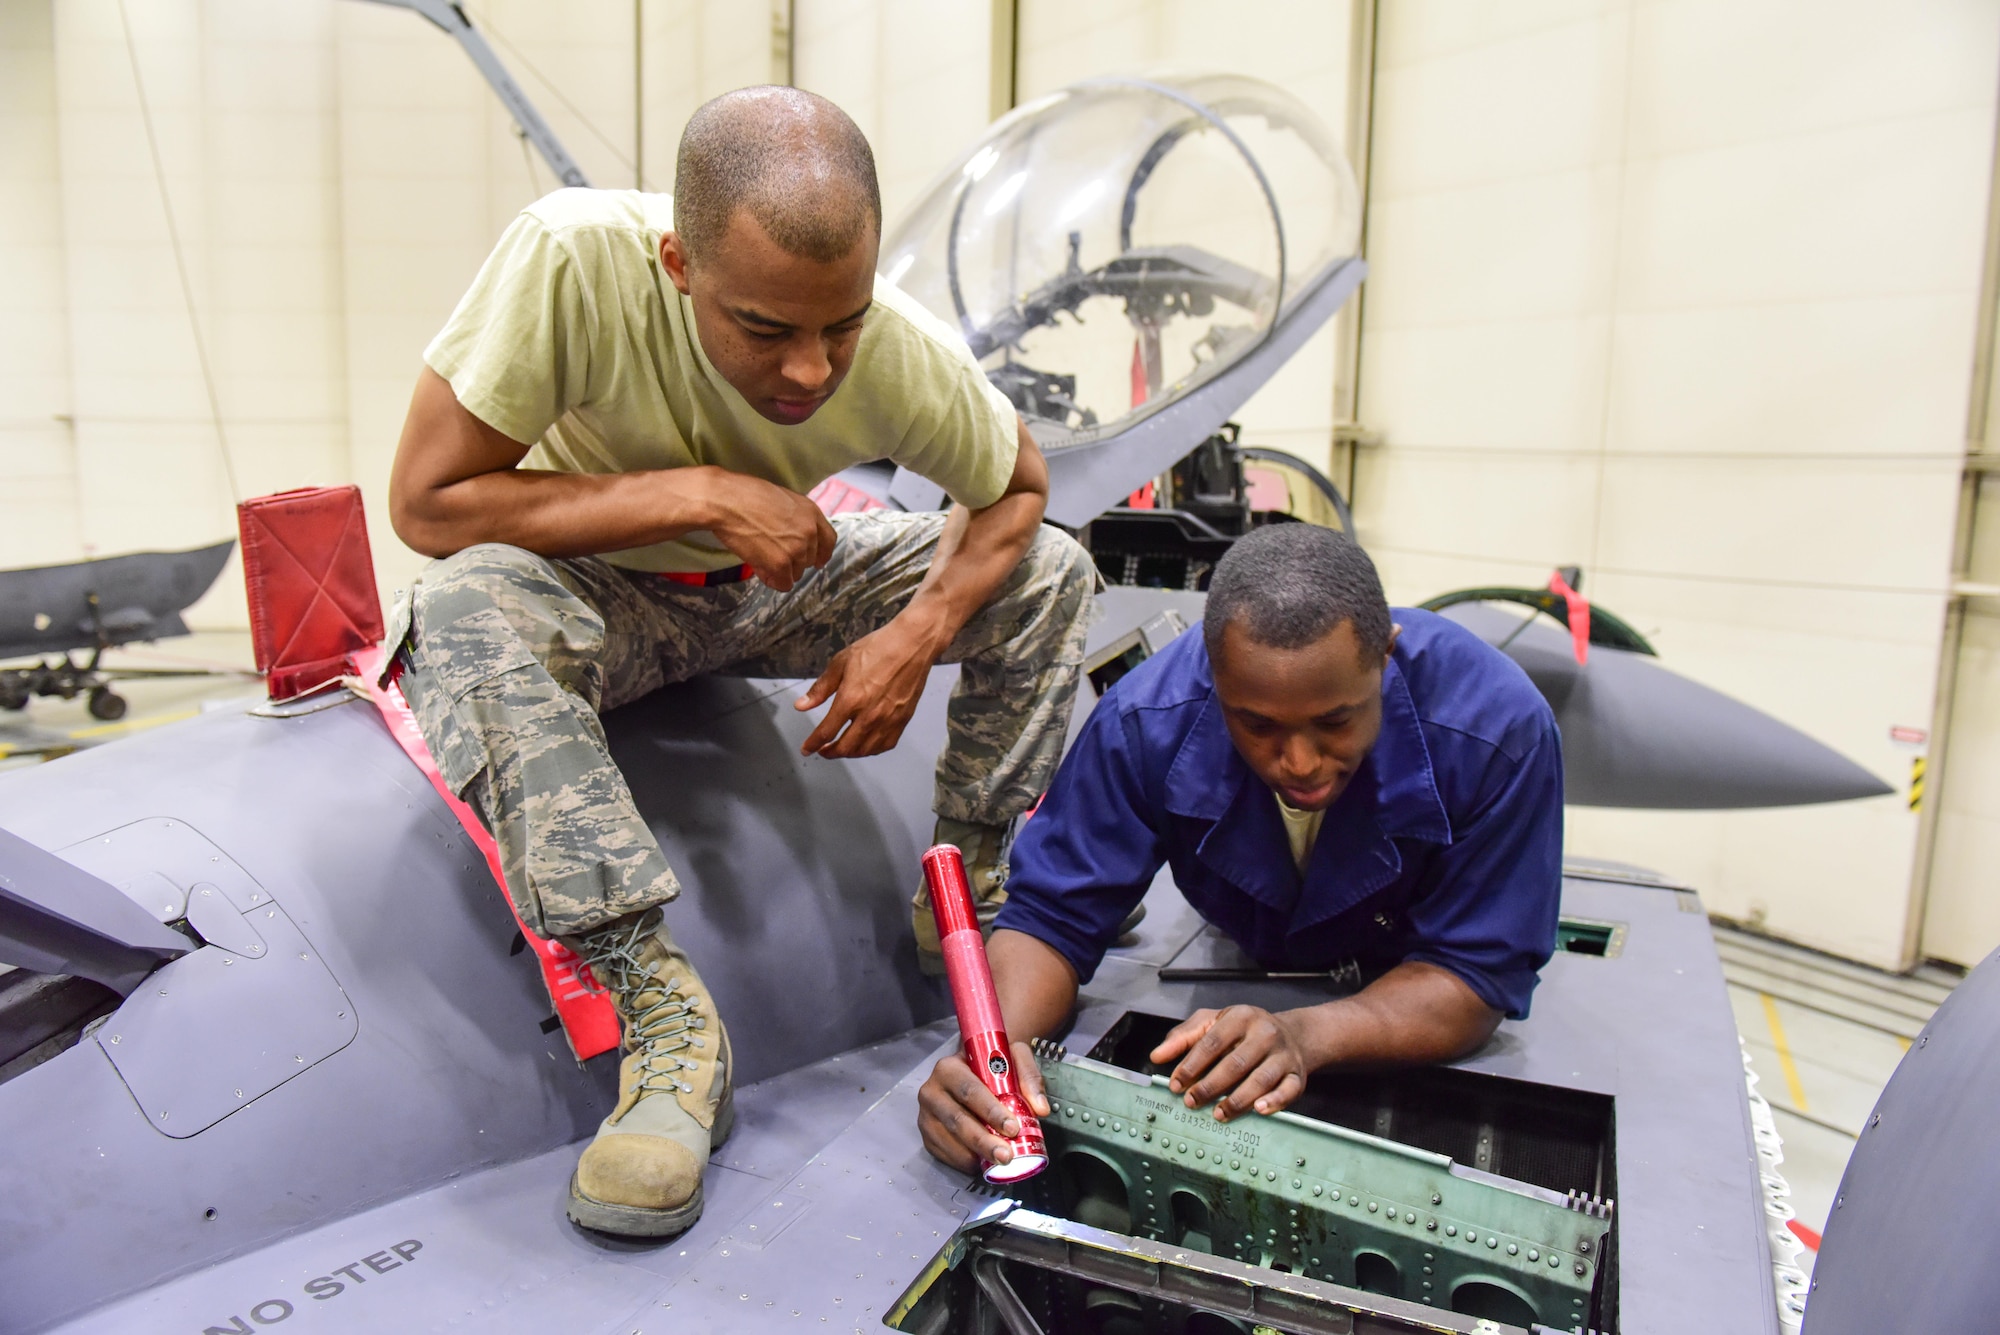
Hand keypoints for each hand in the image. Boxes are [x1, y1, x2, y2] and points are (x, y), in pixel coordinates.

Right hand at [704, 472, 835, 591]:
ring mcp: (797, 549)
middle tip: (770, 552)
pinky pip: (783, 584)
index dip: (821, 554)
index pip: (829, 541)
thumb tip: (796, 539)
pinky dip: (772, 580)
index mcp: (811, 512)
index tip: (816, 562)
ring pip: (796, 573)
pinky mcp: (781, 564)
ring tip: (761, 555)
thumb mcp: (781, 499)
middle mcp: (810, 532)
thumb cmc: (745, 495)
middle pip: (809, 560)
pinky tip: (759, 568)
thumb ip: (795, 519)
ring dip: (780, 570)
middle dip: (792, 560)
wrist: (726, 501)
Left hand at [793, 621, 937, 757]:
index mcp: (851, 700)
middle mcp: (869, 716)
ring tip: (842, 748)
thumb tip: (801, 706)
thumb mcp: (841, 663)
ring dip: (849, 753)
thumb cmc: (877, 649)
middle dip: (830, 753)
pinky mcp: (902, 720)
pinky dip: (871, 750)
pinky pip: (885, 745)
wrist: (912, 645)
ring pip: (865, 750)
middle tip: (823, 750)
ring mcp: (888, 720)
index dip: (812, 744)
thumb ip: (821, 688)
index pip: (826, 732)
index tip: (806, 749)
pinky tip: (865, 744)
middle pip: (845, 747)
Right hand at [917, 1041, 1049, 1174]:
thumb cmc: (991, 1063)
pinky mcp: (927, 1135)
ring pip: (948, 1139)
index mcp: (949, 1068)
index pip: (969, 1091)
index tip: (1012, 1128)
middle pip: (957, 1120)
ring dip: (974, 1154)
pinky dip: (962, 1161)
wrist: (972, 1067)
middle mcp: (932, 1091)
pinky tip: (980, 1164)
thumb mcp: (1013, 1056)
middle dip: (983, 1141)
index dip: (991, 1111)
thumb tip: (1041, 1108)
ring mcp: (926, 1115)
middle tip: (1006, 1155)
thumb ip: (1029, 1077)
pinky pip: (943, 1153)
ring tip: (997, 1163)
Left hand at [1150, 1005, 1314, 1120]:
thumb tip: (1157, 1056)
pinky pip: (1289, 1090)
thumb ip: (1183, 1037)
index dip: (1192, 1065)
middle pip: (1235, 1063)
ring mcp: (1284, 1054)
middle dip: (1210, 1086)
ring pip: (1261, 1079)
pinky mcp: (1298, 1074)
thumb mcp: (1213, 1022)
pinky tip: (1258, 1110)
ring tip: (1218, 1113)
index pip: (1212, 1042)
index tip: (1176, 1084)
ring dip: (1238, 1100)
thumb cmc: (1245, 1031)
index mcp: (1241, 1017)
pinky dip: (1274, 1102)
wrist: (1292, 1034)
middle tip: (1192, 1102)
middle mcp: (1265, 1033)